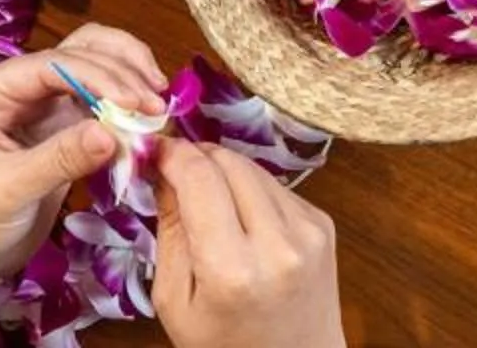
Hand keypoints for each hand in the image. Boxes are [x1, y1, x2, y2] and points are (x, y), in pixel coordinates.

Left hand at [0, 24, 170, 288]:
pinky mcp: (60, 131)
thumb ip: (60, 159)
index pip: (53, 64)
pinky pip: (99, 108)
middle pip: (79, 52)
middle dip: (121, 72)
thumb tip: (114, 132)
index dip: (100, 75)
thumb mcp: (8, 191)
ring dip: (128, 81)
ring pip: (93, 70)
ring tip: (158, 108)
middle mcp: (16, 87)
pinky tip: (145, 128)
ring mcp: (40, 107)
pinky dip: (124, 113)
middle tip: (157, 105)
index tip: (137, 100)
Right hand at [153, 138, 344, 347]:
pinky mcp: (323, 224)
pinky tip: (241, 217)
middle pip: (228, 162)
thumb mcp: (176, 302)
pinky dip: (251, 189)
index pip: (199, 177)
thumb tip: (160, 166)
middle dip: (196, 157)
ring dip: (224, 170)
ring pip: (253, 167)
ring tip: (206, 198)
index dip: (171, 153)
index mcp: (232, 270)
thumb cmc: (226, 347)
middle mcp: (277, 243)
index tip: (153, 148)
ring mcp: (307, 231)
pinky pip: (276, 185)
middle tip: (173, 169)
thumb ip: (169, 230)